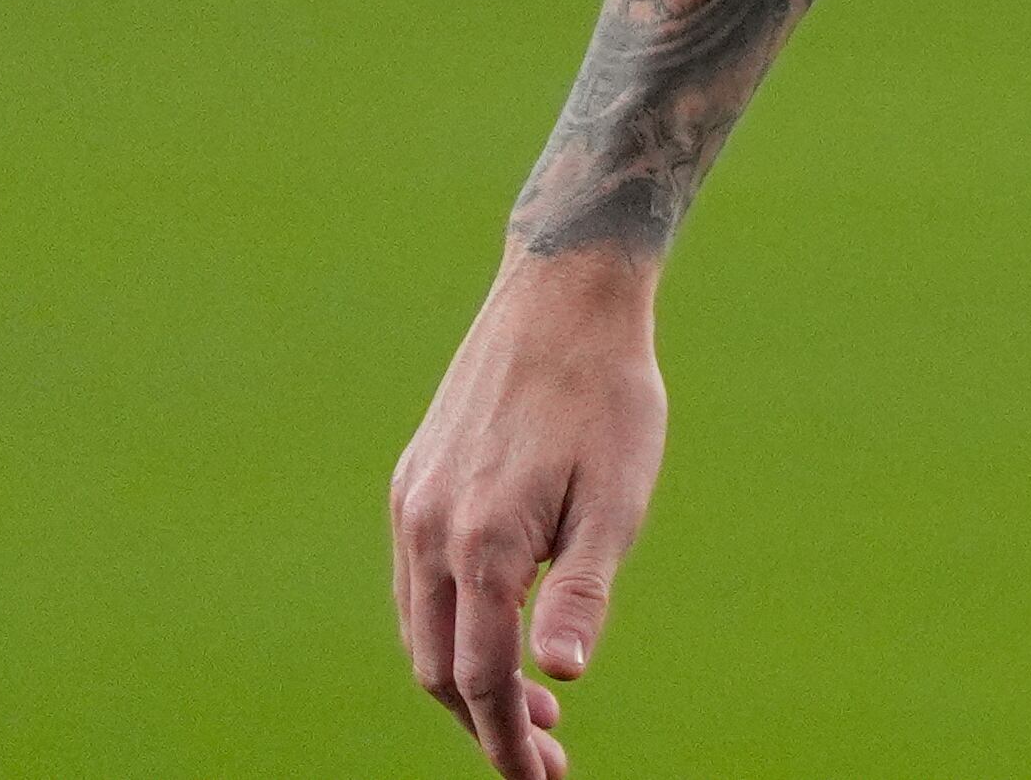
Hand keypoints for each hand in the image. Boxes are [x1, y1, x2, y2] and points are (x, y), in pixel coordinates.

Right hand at [390, 248, 667, 778]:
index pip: (481, 681)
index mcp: (482, 544)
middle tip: (548, 748)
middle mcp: (429, 530)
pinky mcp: (413, 480)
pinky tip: (501, 623)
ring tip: (533, 701)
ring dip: (467, 676)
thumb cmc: (608, 398)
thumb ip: (583, 593)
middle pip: (438, 668)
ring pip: (421, 628)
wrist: (563, 295)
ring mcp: (413, 503)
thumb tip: (562, 677)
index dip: (507, 745)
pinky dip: (451, 623)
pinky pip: (417, 579)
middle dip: (487, 723)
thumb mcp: (617, 500)